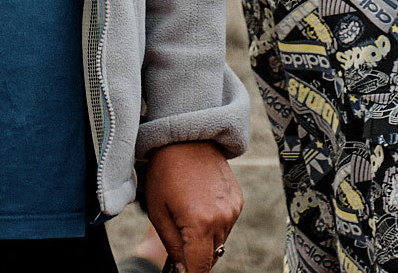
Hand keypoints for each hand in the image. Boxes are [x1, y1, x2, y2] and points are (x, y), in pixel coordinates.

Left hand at [143, 141, 241, 272]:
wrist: (187, 138)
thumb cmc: (165, 173)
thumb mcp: (159, 212)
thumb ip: (172, 246)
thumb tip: (182, 269)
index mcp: (199, 224)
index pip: (200, 267)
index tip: (184, 272)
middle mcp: (221, 219)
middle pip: (212, 256)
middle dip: (197, 256)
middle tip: (180, 240)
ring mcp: (233, 210)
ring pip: (220, 241)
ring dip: (206, 239)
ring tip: (189, 215)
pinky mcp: (238, 201)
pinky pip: (227, 224)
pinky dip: (215, 223)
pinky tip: (201, 205)